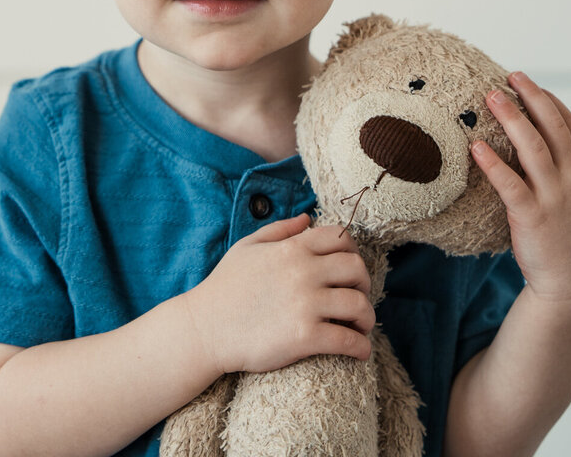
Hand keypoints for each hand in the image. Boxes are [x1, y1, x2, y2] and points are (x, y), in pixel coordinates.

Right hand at [182, 213, 374, 374]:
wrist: (204, 329)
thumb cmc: (224, 288)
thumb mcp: (247, 247)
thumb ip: (279, 230)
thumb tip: (308, 218)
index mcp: (292, 248)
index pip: (340, 237)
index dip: (352, 251)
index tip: (349, 269)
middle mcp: (303, 272)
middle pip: (357, 269)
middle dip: (364, 284)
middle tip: (357, 297)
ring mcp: (305, 304)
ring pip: (360, 305)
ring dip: (367, 317)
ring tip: (360, 327)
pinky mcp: (305, 336)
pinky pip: (349, 340)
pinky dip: (361, 347)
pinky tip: (360, 352)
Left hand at [472, 72, 570, 311]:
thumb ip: (569, 175)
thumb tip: (548, 153)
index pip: (570, 126)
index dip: (550, 101)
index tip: (530, 83)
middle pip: (553, 127)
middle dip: (532, 97)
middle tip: (510, 75)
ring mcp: (556, 197)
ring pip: (533, 147)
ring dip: (512, 118)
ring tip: (491, 96)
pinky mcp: (533, 217)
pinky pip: (510, 184)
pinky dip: (493, 163)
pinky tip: (476, 147)